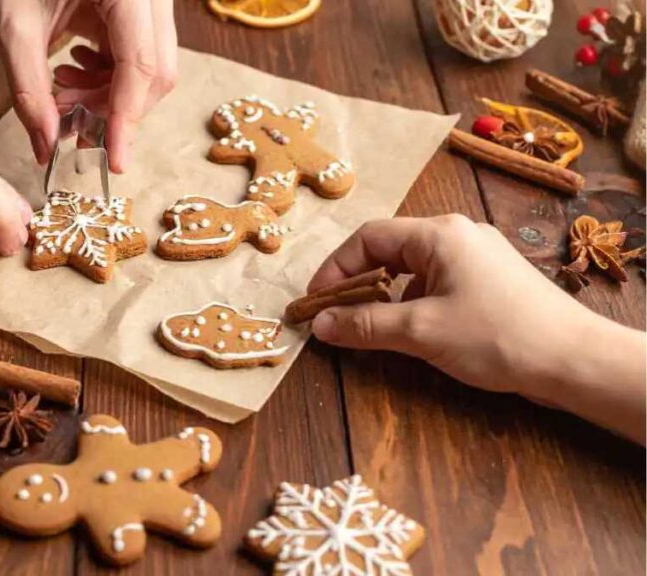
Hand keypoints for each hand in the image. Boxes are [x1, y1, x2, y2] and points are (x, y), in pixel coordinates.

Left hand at [0, 0, 176, 172]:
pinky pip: (137, 54)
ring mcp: (148, 0)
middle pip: (156, 70)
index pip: (142, 64)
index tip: (112, 162)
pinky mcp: (138, 7)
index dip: (126, 119)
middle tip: (71, 129)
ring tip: (62, 92)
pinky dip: (108, 77)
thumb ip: (29, 90)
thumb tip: (46, 148)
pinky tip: (72, 70)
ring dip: (109, 97)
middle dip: (115, 110)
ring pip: (150, 67)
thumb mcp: (12, 25)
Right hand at [307, 215, 644, 442]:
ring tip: (369, 328)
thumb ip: (365, 325)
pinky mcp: (490, 279)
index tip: (316, 303)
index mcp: (439, 234)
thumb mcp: (421, 331)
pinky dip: (413, 302)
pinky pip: (436, 281)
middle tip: (335, 316)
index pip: (369, 238)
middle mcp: (457, 234)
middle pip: (389, 249)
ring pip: (412, 268)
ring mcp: (477, 255)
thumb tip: (319, 325)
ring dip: (385, 296)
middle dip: (357, 283)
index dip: (335, 269)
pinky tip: (411, 331)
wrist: (574, 360)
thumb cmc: (498, 336)